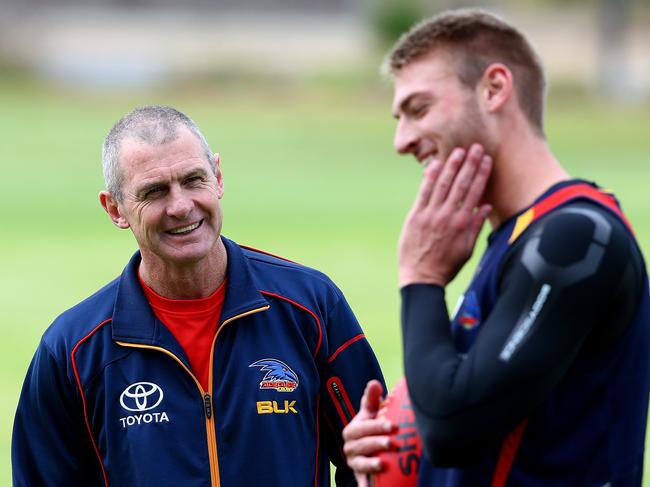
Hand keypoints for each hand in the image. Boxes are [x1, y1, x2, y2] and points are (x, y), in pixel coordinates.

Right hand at [342, 380, 392, 486]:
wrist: (367, 448)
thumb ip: (371, 398)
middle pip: (361, 445)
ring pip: (359, 464)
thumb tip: (373, 383)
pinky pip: (361, 482)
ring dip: (370, 465)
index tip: (392, 425)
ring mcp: (354, 462)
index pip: (362, 428)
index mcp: (352, 430)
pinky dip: (365, 485)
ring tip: (382, 465)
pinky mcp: (359, 476)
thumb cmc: (372, 426)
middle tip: (392, 443)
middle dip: (375, 444)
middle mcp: (350, 447)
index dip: (376, 426)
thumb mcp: (371, 412)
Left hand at [398, 144, 492, 286]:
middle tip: (475, 147)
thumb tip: (485, 207)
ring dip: (450, 166)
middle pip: (460, 184)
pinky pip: (423, 193)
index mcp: (462, 223)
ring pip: (442, 185)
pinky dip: (429, 178)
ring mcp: (430, 215)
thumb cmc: (446, 265)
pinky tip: (434, 164)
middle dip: (469, 164)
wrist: (421, 277)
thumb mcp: (467, 248)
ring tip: (458, 151)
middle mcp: (447, 216)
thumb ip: (476, 226)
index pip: (474, 192)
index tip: (486, 160)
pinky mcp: (415, 216)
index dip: (481, 174)